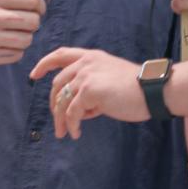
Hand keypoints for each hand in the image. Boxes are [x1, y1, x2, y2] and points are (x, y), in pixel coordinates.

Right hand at [0, 0, 44, 67]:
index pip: (33, 0)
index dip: (40, 6)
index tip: (35, 10)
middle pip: (34, 21)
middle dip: (33, 23)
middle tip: (22, 23)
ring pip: (27, 40)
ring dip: (25, 38)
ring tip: (13, 34)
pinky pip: (18, 54)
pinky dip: (15, 51)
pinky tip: (3, 45)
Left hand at [29, 47, 147, 138]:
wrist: (153, 90)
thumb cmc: (137, 89)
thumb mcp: (110, 80)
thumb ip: (92, 88)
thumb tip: (80, 110)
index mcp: (91, 57)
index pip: (61, 54)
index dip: (44, 64)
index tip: (34, 76)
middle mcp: (86, 63)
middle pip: (58, 84)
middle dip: (54, 106)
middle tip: (57, 124)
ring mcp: (86, 76)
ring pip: (62, 101)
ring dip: (61, 120)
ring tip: (64, 133)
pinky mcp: (89, 91)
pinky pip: (72, 112)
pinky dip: (72, 125)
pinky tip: (76, 133)